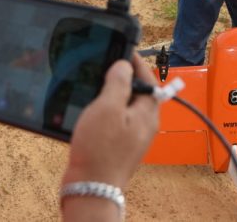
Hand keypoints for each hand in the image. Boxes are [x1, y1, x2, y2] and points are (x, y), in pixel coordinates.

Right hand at [61, 57, 159, 189]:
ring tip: (93, 83)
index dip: (136, 62)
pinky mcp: (117, 146)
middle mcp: (143, 124)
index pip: (148, 78)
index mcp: (147, 112)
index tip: (122, 49)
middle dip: (121, 77)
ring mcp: (131, 136)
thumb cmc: (100, 149)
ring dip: (110, 93)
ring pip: (123, 106)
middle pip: (137, 92)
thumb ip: (118, 83)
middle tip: (103, 64)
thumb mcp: (107, 108)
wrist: (91, 187)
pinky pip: (114, 120)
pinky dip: (103, 110)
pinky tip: (88, 109)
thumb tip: (124, 65)